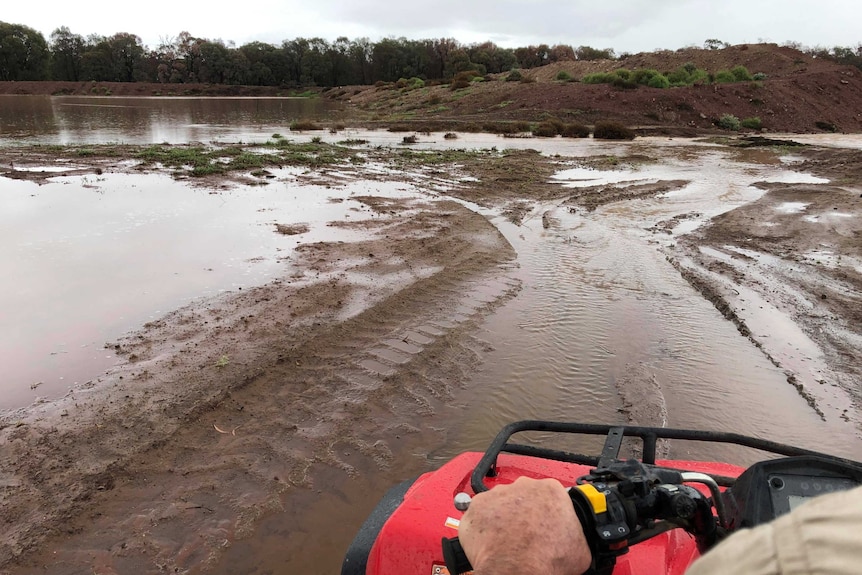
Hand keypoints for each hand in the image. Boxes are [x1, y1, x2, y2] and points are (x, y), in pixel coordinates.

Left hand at [458, 476, 591, 574]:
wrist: (516, 569)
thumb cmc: (545, 559)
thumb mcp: (580, 549)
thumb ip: (575, 533)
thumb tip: (575, 539)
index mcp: (551, 491)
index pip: (550, 494)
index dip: (547, 511)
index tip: (545, 522)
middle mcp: (524, 486)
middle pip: (524, 495)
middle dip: (524, 511)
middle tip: (526, 533)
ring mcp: (499, 493)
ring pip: (501, 502)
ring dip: (504, 516)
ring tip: (507, 539)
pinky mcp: (478, 505)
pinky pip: (481, 513)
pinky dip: (484, 525)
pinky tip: (492, 540)